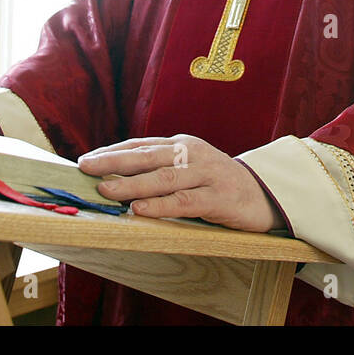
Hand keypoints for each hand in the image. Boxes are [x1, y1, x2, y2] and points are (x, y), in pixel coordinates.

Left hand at [77, 134, 280, 232]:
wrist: (267, 195)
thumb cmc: (218, 184)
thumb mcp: (190, 170)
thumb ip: (161, 170)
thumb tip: (115, 179)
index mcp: (183, 144)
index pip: (141, 145)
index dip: (112, 151)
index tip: (86, 159)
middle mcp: (193, 154)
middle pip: (148, 156)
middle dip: (113, 161)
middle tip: (85, 167)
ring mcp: (207, 175)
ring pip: (163, 178)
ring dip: (131, 184)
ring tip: (105, 190)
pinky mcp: (219, 198)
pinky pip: (184, 202)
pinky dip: (160, 206)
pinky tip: (139, 210)